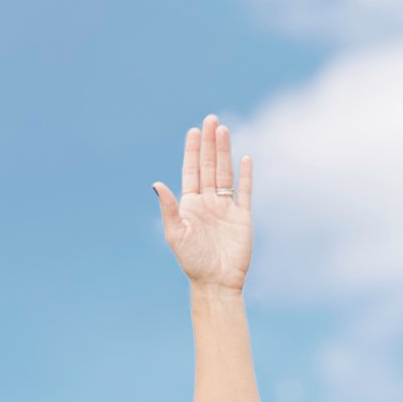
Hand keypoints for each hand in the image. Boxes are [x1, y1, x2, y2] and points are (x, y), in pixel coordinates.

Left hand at [155, 118, 252, 293]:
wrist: (216, 282)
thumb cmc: (192, 262)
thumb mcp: (176, 233)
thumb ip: (169, 208)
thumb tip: (156, 184)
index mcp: (190, 205)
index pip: (191, 171)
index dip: (192, 151)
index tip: (193, 131)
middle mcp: (207, 202)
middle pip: (209, 166)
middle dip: (210, 143)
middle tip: (211, 119)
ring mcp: (226, 208)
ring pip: (225, 173)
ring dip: (225, 152)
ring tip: (224, 130)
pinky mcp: (242, 217)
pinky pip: (245, 191)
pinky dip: (245, 175)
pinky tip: (245, 158)